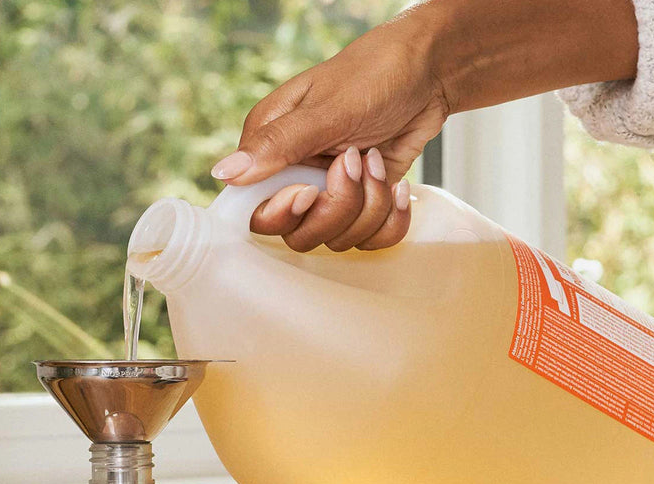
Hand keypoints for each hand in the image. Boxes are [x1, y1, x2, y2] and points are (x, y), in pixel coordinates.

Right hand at [210, 13, 447, 251]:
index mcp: (272, 149)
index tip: (312, 189)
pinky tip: (397, 187)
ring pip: (339, 240)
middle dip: (338, 208)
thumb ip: (278, 145)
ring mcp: (331, 195)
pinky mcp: (363, 206)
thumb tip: (224, 173)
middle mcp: (297, 176)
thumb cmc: (374, 74)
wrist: (428, 73)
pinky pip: (370, 241)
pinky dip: (391, 220)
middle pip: (300, 235)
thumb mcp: (326, 109)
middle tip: (356, 163)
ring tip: (377, 160)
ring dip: (370, 206)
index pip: (255, 212)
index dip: (284, 213)